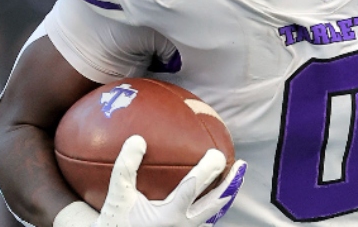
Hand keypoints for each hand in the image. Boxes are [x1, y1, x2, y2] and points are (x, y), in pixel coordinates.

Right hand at [95, 135, 246, 226]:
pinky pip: (205, 220)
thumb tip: (137, 139)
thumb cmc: (117, 220)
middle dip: (231, 184)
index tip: (216, 154)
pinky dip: (213, 204)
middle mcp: (182, 226)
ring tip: (235, 177)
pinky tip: (214, 192)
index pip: (193, 189)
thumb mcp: (117, 195)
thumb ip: (125, 168)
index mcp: (168, 216)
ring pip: (214, 215)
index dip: (207, 171)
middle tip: (240, 164)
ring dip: (226, 195)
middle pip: (215, 205)